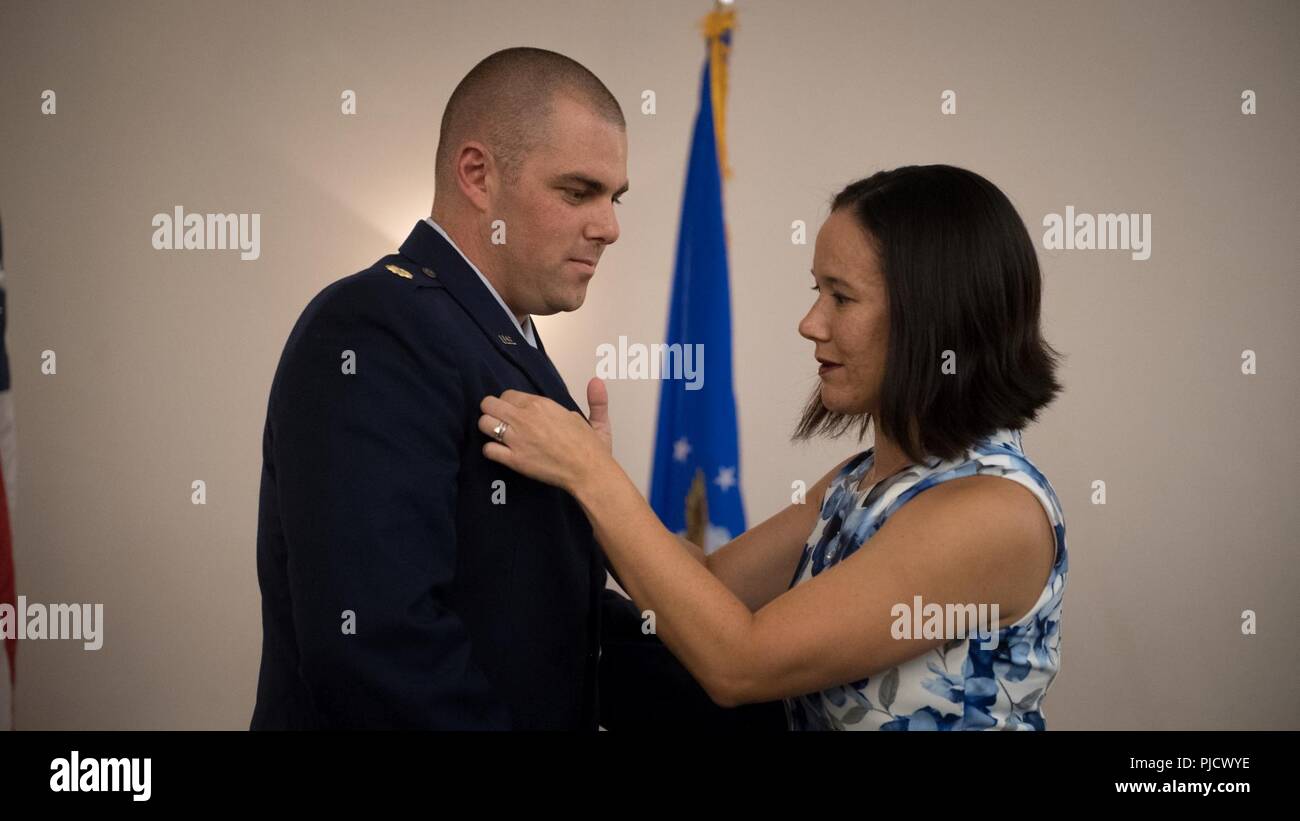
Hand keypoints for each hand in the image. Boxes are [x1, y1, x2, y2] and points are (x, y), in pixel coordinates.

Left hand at [479, 385, 614, 492]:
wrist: (589, 471)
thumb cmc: (591, 449)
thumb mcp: (597, 420)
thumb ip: (595, 400)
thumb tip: (596, 382)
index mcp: (541, 404)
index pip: (508, 394)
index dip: (508, 404)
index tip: (515, 412)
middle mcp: (526, 417)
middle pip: (489, 404)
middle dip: (491, 411)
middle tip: (499, 422)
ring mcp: (518, 439)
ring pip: (484, 423)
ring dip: (488, 429)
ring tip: (497, 435)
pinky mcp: (515, 460)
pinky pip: (488, 449)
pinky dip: (491, 451)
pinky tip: (500, 453)